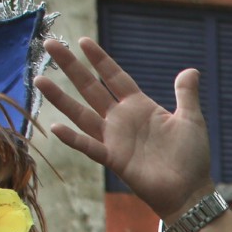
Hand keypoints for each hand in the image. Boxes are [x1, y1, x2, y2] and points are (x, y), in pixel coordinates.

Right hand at [38, 36, 213, 221]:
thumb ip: (186, 95)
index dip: (99, 60)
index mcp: (139, 106)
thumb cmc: (192, 157)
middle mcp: (122, 119)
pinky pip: (90, 146)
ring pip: (81, 114)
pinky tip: (56, 126)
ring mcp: (115, 139)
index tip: (82, 41)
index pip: (114, 77)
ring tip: (39, 79)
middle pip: (91, 88)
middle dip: (71, 66)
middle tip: (50, 45)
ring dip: (60, 98)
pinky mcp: (114, 160)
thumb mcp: (191, 120)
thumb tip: (191, 70)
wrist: (190, 190)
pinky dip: (73, 138)